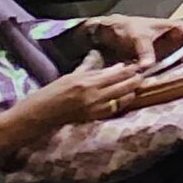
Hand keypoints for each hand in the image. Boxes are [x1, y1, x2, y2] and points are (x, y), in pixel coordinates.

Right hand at [0, 61, 146, 154]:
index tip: (138, 64)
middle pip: (125, 86)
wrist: (40, 114)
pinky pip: (115, 109)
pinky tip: (124, 97)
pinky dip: (122, 102)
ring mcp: (96, 108)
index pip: (118, 73)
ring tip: (136, 85)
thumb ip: (93, 70)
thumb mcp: (72, 75)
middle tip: (142, 74)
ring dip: (131, 91)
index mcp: (88, 81)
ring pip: (124, 99)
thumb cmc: (52, 92)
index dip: (131, 69)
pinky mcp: (95, 118)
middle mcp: (94, 95)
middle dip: (136, 79)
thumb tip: (112, 65)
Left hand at [85, 14, 182, 65]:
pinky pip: (171, 67)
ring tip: (165, 73)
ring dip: (175, 68)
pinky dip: (166, 72)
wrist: (113, 32)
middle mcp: (178, 39)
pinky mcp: (163, 59)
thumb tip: (148, 65)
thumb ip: (145, 50)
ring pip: (182, 61)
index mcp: (178, 27)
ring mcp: (171, 50)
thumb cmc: (128, 27)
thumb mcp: (138, 36)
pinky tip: (158, 75)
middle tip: (175, 69)